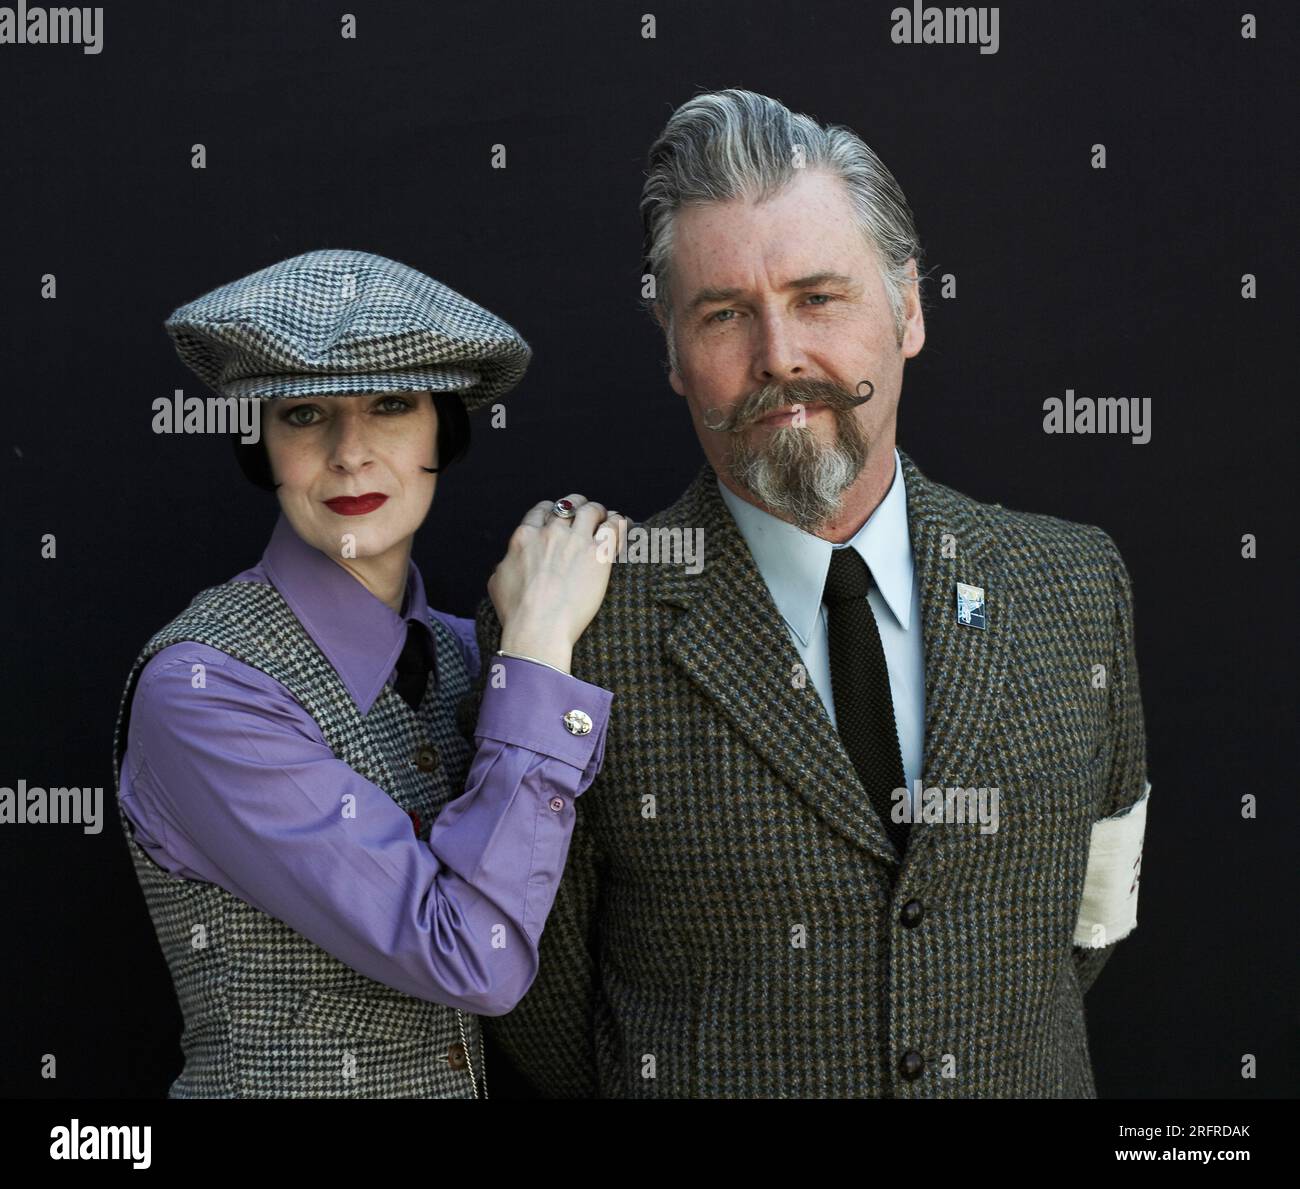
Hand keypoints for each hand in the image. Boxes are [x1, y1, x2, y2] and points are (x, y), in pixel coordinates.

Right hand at [488, 494, 629, 673]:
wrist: (538, 627)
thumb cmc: (517, 612)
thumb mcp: (497, 582)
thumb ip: (505, 564)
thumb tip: (508, 562)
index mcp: (525, 537)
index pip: (541, 510)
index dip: (553, 511)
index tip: (560, 517)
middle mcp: (550, 533)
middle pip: (568, 505)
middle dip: (578, 505)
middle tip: (586, 512)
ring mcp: (575, 541)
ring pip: (591, 510)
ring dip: (600, 511)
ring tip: (607, 516)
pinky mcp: (598, 554)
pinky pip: (613, 527)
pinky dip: (619, 522)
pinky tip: (622, 524)